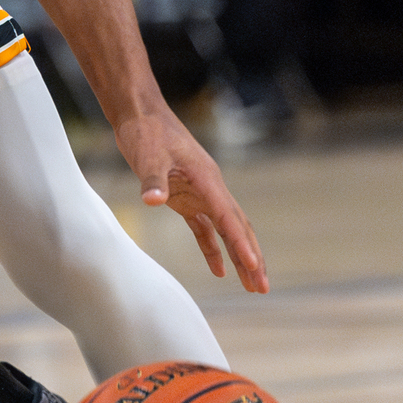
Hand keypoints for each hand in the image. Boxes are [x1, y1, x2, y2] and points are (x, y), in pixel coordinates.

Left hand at [114, 106, 268, 293]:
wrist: (139, 114)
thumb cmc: (145, 131)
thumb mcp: (147, 155)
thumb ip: (152, 179)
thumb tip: (152, 200)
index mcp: (207, 179)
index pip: (228, 217)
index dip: (240, 243)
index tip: (252, 266)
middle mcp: (210, 188)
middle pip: (238, 227)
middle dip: (251, 257)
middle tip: (263, 288)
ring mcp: (200, 193)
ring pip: (227, 230)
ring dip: (238, 257)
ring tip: (252, 286)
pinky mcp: (185, 197)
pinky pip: (205, 228)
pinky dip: (212, 248)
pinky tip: (218, 271)